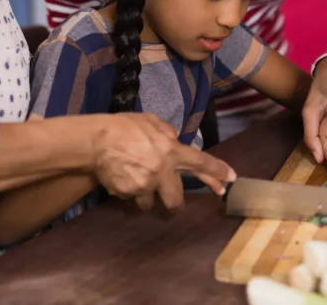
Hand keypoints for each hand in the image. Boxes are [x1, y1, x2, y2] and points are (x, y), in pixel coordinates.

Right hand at [90, 112, 236, 211]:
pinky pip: (131, 198)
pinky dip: (128, 191)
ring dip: (146, 197)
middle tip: (169, 201)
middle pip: (176, 201)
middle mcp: (161, 171)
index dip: (218, 172)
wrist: (95, 140)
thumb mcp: (151, 122)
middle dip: (173, 204)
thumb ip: (167, 134)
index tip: (231, 179)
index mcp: (171, 150)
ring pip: (150, 204)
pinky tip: (121, 177)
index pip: (201, 162)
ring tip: (134, 182)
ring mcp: (144, 186)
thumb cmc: (124, 126)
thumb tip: (176, 143)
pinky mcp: (127, 194)